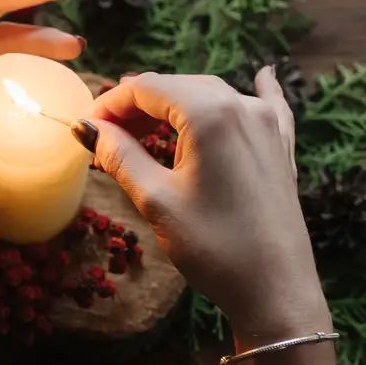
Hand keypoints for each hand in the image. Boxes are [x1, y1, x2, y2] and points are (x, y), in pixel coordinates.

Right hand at [88, 68, 327, 344]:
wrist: (276, 290)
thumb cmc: (214, 247)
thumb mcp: (156, 200)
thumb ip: (121, 156)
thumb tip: (90, 129)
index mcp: (210, 113)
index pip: (147, 89)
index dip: (109, 103)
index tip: (84, 126)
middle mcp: (243, 106)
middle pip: (178, 87)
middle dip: (138, 105)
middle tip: (104, 133)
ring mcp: (268, 125)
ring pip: (212, 96)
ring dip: (175, 105)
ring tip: (143, 126)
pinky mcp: (282, 148)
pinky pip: (267, 106)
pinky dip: (254, 91)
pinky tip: (265, 74)